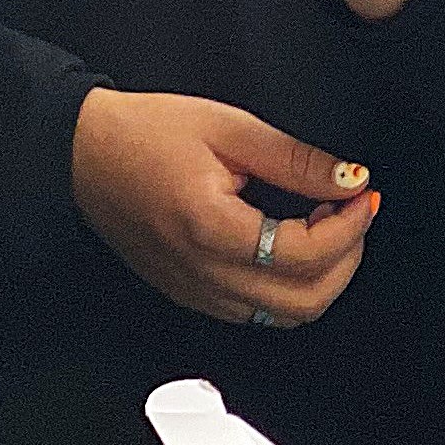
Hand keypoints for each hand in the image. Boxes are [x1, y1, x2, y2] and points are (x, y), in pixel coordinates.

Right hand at [70, 86, 380, 328]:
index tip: (362, 194)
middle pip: (305, 301)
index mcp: (209, 228)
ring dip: (321, 277)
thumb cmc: (143, 133)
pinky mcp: (190, 293)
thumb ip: (295, 160)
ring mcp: (194, 290)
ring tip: (325, 226)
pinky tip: (290, 244)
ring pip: (284, 316)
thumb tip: (349, 180)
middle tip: (353, 213)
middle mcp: (201, 272)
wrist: (81, 154)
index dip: (349, 226)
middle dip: (347, 258)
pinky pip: (256, 312)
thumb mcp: (229, 127)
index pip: (305, 254)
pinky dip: (288, 286)